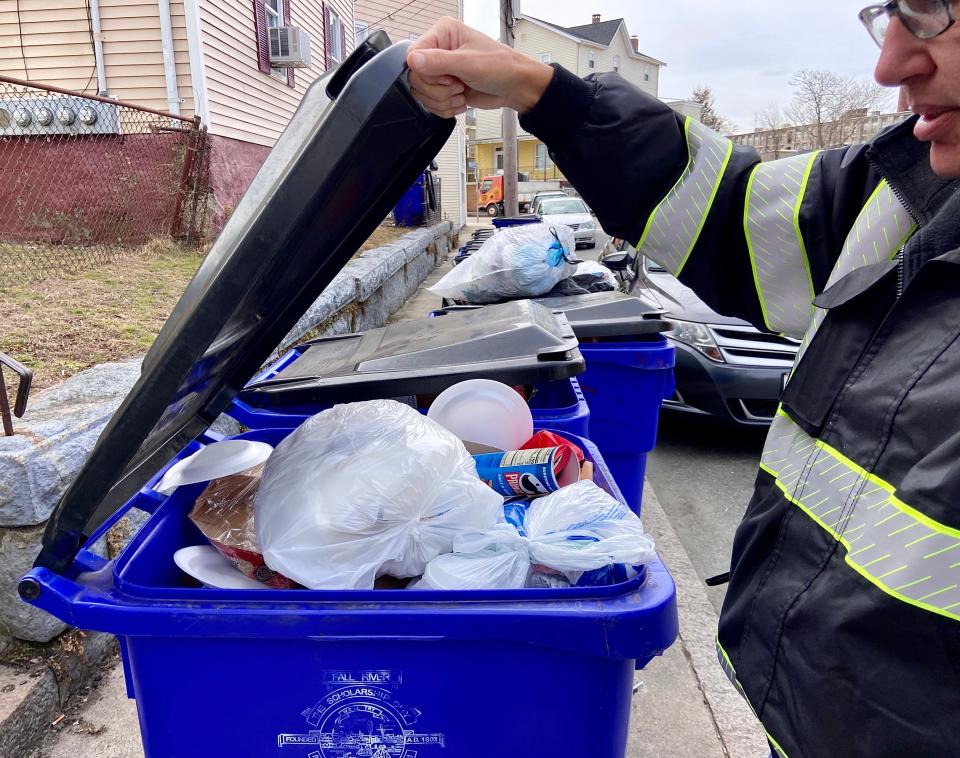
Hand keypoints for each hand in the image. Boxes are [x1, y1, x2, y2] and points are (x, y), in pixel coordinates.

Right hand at [406, 17, 553, 117]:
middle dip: (438, 90)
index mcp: (443, 33)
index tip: (446, 76)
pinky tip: (461, 100)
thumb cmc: (501, 66)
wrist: (515, 87)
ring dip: (443, 101)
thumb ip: (439, 61)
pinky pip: (432, 104)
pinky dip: (446, 108)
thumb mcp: (469, 63)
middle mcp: (439, 50)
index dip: (426, 73)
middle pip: (416, 78)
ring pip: (422, 94)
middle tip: (457, 84)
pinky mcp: (445, 89)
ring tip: (461, 92)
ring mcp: (441, 71)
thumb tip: (413, 59)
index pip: (414, 55)